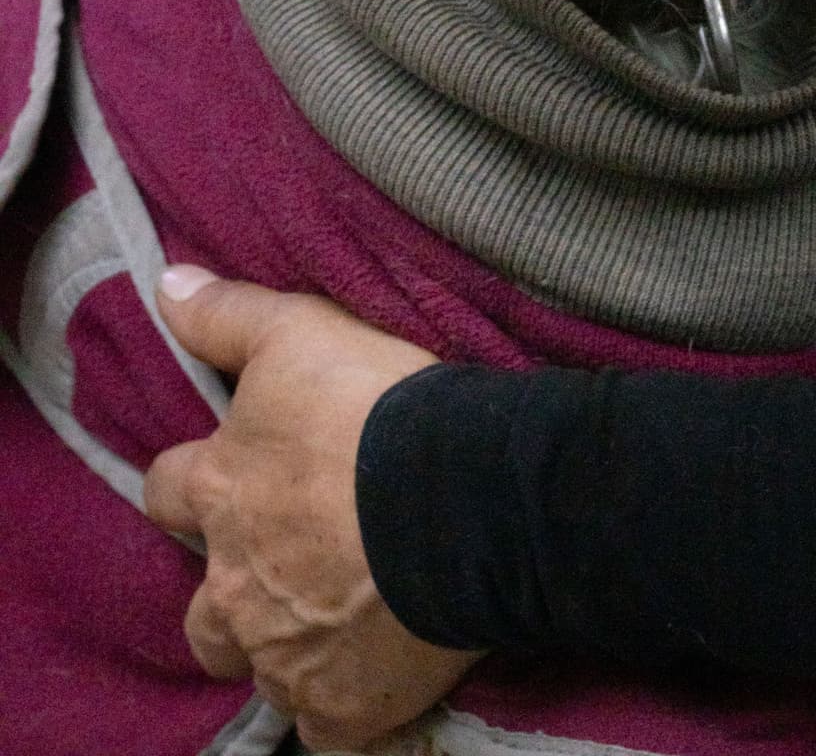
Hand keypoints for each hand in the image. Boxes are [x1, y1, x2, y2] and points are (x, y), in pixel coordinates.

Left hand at [145, 269, 481, 749]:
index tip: (226, 477)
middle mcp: (235, 585)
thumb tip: (164, 286)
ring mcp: (284, 655)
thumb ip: (229, 315)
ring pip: (259, 666)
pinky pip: (323, 726)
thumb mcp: (301, 333)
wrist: (469, 497)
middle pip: (202, 609)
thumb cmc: (381, 408)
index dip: (193, 482)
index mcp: (222, 494)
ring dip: (283, 646)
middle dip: (230, 591)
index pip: (168, 489)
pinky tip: (369, 678)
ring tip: (334, 620)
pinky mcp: (339, 706)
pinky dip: (339, 706)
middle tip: (285, 566)